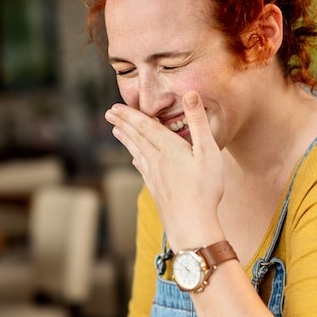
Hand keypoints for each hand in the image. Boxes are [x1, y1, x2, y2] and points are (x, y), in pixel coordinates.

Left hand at [105, 91, 223, 248]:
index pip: (145, 126)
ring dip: (126, 140)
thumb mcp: (207, 151)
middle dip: (123, 123)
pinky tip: (135, 160)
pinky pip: (143, 169)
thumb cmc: (204, 188)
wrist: (192, 224)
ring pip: (137, 152)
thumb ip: (198, 121)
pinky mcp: (157, 190)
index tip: (116, 107)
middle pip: (137, 137)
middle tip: (109, 114)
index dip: (131, 115)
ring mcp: (155, 177)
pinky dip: (136, 159)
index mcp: (168, 148)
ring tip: (116, 131)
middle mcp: (157, 161)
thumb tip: (190, 93)